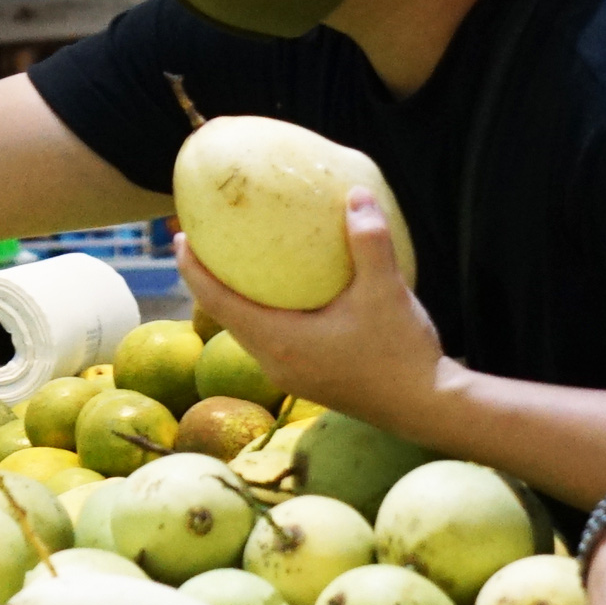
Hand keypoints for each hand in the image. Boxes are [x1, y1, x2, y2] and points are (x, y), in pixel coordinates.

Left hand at [173, 192, 445, 431]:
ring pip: (249, 331)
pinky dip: (264, 313)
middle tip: (202, 244)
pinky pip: (271, 339)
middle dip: (209, 281)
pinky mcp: (309, 379)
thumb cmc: (400, 352)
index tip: (179, 240)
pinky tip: (284, 295)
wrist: (426, 408)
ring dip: (236, 299)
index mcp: (279, 342)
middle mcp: (276, 362)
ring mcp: (292, 375)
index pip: (219, 303)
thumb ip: (368, 241)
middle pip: (226, 317)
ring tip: (235, 265)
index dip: (193, 271)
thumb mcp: (385, 290)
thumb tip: (355, 195)